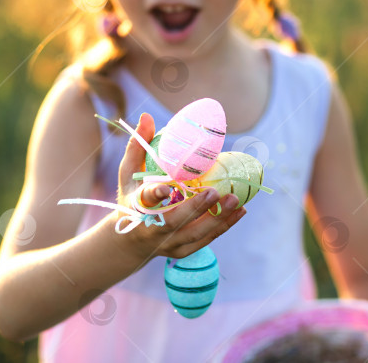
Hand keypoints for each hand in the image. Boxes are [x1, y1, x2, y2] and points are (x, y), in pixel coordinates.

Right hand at [115, 113, 245, 259]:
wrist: (130, 242)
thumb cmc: (131, 199)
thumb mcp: (127, 173)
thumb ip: (137, 146)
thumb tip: (147, 116)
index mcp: (136, 208)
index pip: (144, 202)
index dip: (155, 195)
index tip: (166, 187)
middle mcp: (151, 230)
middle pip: (174, 223)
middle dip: (195, 209)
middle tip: (214, 193)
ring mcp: (168, 244)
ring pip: (194, 234)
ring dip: (217, 219)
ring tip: (235, 200)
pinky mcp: (182, 251)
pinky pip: (206, 240)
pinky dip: (224, 226)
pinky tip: (240, 210)